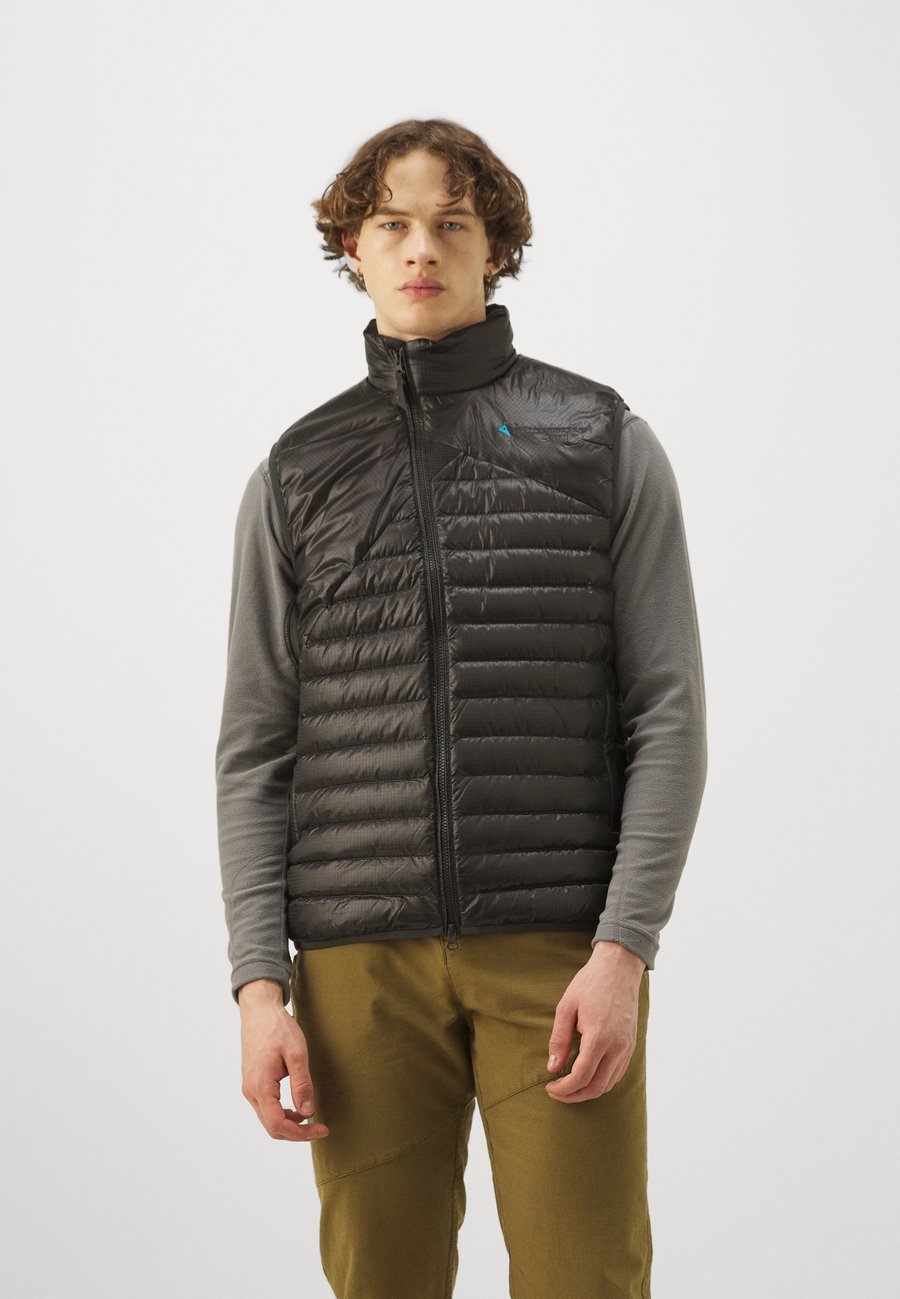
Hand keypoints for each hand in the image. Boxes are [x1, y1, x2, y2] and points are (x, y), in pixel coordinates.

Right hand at [238, 982, 329, 1140]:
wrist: (259, 1010)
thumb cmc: (278, 1028)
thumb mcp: (296, 1054)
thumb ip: (302, 1084)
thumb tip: (307, 1112)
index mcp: (260, 1086)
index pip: (278, 1124)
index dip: (301, 1133)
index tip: (321, 1129)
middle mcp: (251, 1091)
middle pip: (272, 1127)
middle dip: (297, 1132)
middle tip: (320, 1128)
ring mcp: (249, 1088)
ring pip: (268, 1119)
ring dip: (290, 1124)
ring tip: (311, 1118)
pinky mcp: (252, 1082)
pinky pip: (266, 1108)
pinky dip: (282, 1114)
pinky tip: (297, 1107)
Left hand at [545, 941, 644, 1102]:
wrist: (619, 968)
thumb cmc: (590, 984)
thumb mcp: (566, 1007)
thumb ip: (559, 1039)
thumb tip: (553, 1068)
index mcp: (599, 1036)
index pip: (582, 1076)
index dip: (564, 1088)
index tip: (550, 1086)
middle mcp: (617, 1046)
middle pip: (596, 1087)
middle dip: (574, 1095)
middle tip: (557, 1092)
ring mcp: (627, 1047)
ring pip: (609, 1084)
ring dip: (588, 1091)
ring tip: (570, 1087)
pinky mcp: (631, 1044)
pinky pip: (618, 1073)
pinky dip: (602, 1081)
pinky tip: (588, 1076)